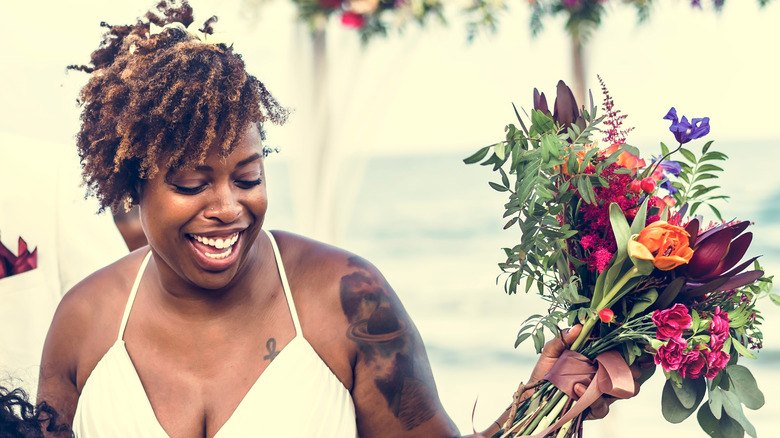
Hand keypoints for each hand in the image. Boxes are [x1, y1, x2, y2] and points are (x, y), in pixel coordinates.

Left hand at [524, 325, 644, 419]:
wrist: (535, 395)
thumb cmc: (547, 370)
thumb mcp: (551, 352)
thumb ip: (563, 339)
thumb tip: (578, 327)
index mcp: (600, 357)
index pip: (625, 353)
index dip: (638, 351)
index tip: (641, 348)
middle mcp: (606, 375)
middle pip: (634, 373)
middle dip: (633, 369)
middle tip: (623, 364)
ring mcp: (603, 393)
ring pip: (626, 391)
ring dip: (618, 384)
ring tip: (600, 377)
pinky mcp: (595, 408)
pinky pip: (603, 406)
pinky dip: (593, 398)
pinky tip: (578, 388)